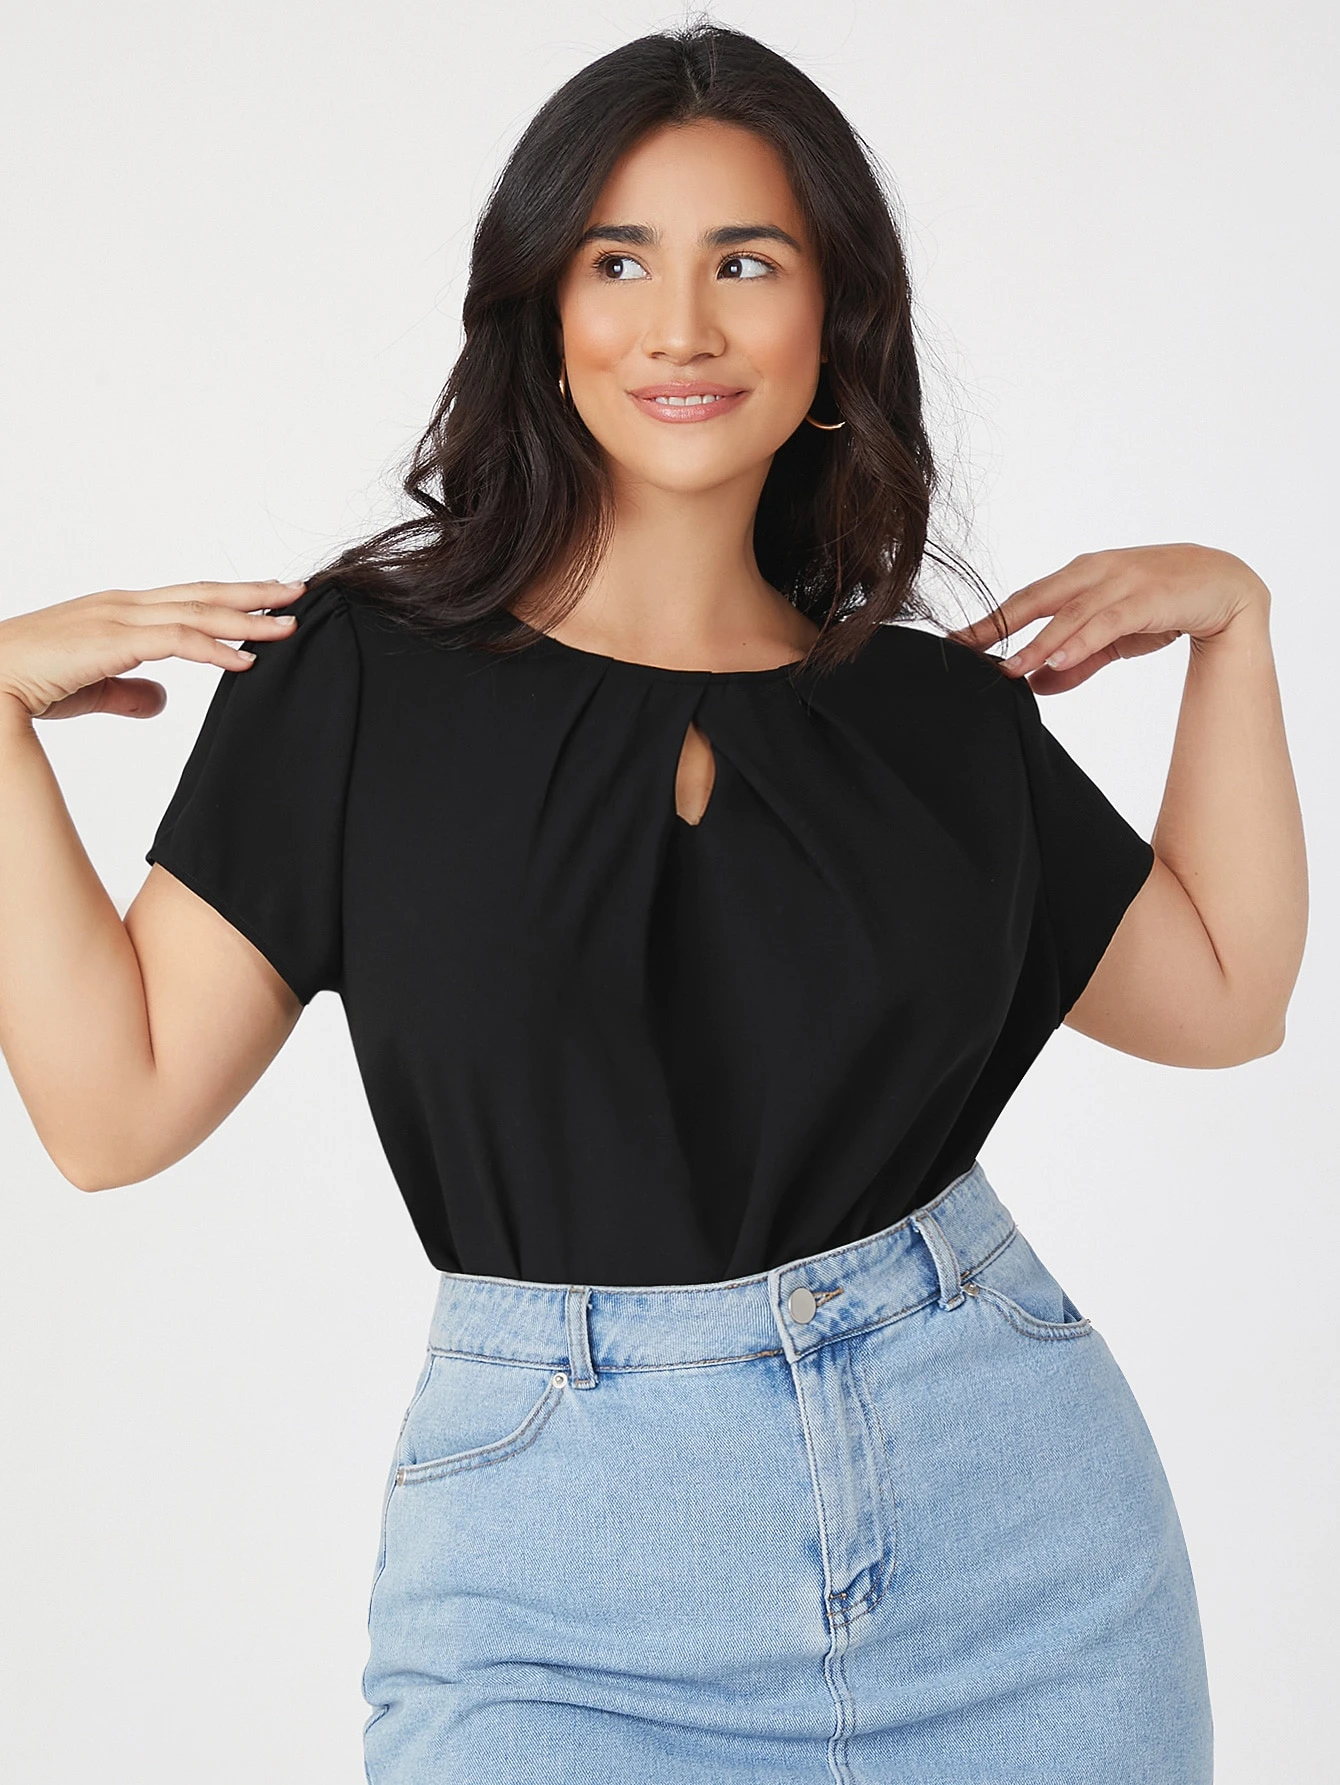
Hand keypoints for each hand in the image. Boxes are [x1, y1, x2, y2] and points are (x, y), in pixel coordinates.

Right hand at [0, 578, 307, 720]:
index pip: (186, 597)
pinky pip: (178, 641)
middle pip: (202, 594)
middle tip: (298, 591)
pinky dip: (216, 649)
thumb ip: (129, 690)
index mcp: (117, 610)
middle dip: (253, 593)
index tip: (267, 597)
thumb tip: (162, 700)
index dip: (229, 597)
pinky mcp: (113, 640)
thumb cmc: (28, 684)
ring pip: (197, 612)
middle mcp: (122, 605)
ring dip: (247, 620)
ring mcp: (117, 618)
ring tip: (287, 626)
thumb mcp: (92, 686)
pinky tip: (247, 661)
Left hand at [945, 544, 1269, 691]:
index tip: (953, 643)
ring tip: (1008, 669)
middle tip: (961, 651)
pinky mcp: (1147, 597)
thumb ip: (1076, 662)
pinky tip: (1057, 661)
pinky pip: (1107, 621)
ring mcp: (1121, 581)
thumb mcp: (1112, 639)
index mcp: (1078, 576)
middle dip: (995, 627)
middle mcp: (1093, 573)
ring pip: (1068, 614)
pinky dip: (1080, 641)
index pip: (1023, 600)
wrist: (1227, 587)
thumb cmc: (1164, 605)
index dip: (988, 622)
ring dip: (1036, 644)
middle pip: (1034, 600)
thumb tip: (1035, 686)